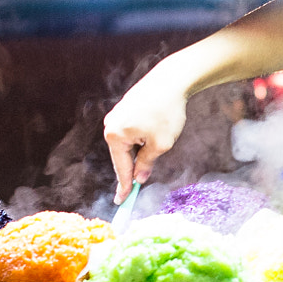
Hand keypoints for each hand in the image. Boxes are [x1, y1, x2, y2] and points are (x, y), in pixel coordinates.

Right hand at [103, 74, 188, 201]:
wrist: (172, 79)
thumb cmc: (166, 112)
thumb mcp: (160, 145)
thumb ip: (147, 163)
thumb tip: (139, 178)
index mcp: (115, 135)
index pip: (121, 168)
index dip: (123, 187)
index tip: (122, 202)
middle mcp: (110, 124)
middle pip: (121, 155)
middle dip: (133, 167)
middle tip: (139, 184)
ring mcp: (116, 115)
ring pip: (127, 143)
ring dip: (140, 150)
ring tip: (159, 142)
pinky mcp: (125, 108)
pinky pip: (130, 131)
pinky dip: (140, 138)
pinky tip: (154, 133)